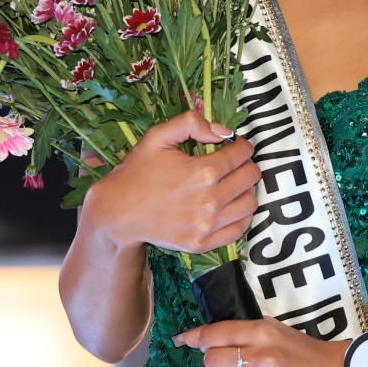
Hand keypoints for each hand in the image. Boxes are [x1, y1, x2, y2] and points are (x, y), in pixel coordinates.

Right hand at [80, 106, 258, 255]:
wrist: (117, 211)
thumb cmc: (137, 171)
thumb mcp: (158, 136)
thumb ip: (191, 123)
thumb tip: (223, 132)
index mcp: (204, 172)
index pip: (243, 153)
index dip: (240, 145)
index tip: (233, 146)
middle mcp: (210, 201)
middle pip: (251, 177)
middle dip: (245, 164)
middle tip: (232, 164)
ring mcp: (207, 226)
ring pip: (250, 203)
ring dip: (245, 190)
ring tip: (231, 184)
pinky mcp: (202, 244)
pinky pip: (239, 230)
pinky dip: (240, 216)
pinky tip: (229, 206)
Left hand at [173, 318, 352, 366]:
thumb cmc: (306, 352)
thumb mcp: (278, 331)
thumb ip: (245, 333)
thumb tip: (205, 337)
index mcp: (263, 332)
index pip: (216, 333)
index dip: (195, 337)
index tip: (183, 341)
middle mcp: (263, 356)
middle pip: (213, 360)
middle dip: (214, 363)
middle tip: (227, 366)